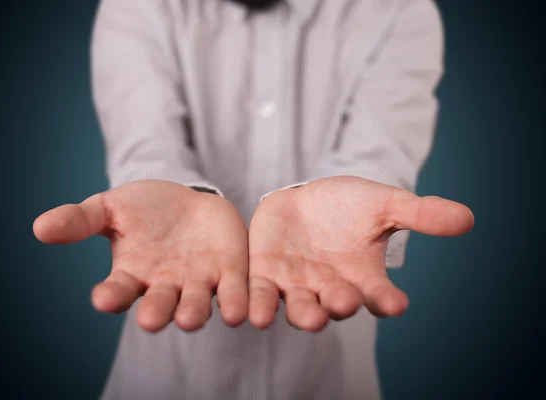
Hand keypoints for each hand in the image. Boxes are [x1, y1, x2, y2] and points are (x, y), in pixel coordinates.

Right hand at [33, 180, 248, 331]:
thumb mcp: (110, 208)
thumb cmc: (143, 209)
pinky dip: (238, 303)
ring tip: (191, 318)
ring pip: (197, 305)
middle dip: (156, 312)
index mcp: (132, 274)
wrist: (185, 197)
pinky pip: (234, 292)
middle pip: (160, 305)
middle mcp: (164, 286)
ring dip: (195, 313)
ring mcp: (198, 282)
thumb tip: (39, 227)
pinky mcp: (229, 273)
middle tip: (151, 319)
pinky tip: (241, 313)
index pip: (117, 290)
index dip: (110, 296)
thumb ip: (80, 220)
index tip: (102, 298)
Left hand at [248, 176, 473, 331]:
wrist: (306, 197)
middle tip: (343, 302)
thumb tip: (467, 218)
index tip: (396, 303)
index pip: (380, 295)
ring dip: (301, 313)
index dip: (387, 300)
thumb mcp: (384, 204)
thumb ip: (419, 214)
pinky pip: (261, 294)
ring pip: (300, 306)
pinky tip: (250, 312)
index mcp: (363, 278)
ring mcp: (298, 285)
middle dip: (339, 305)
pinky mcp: (266, 275)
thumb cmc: (349, 206)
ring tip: (303, 316)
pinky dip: (256, 304)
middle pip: (337, 305)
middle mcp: (331, 288)